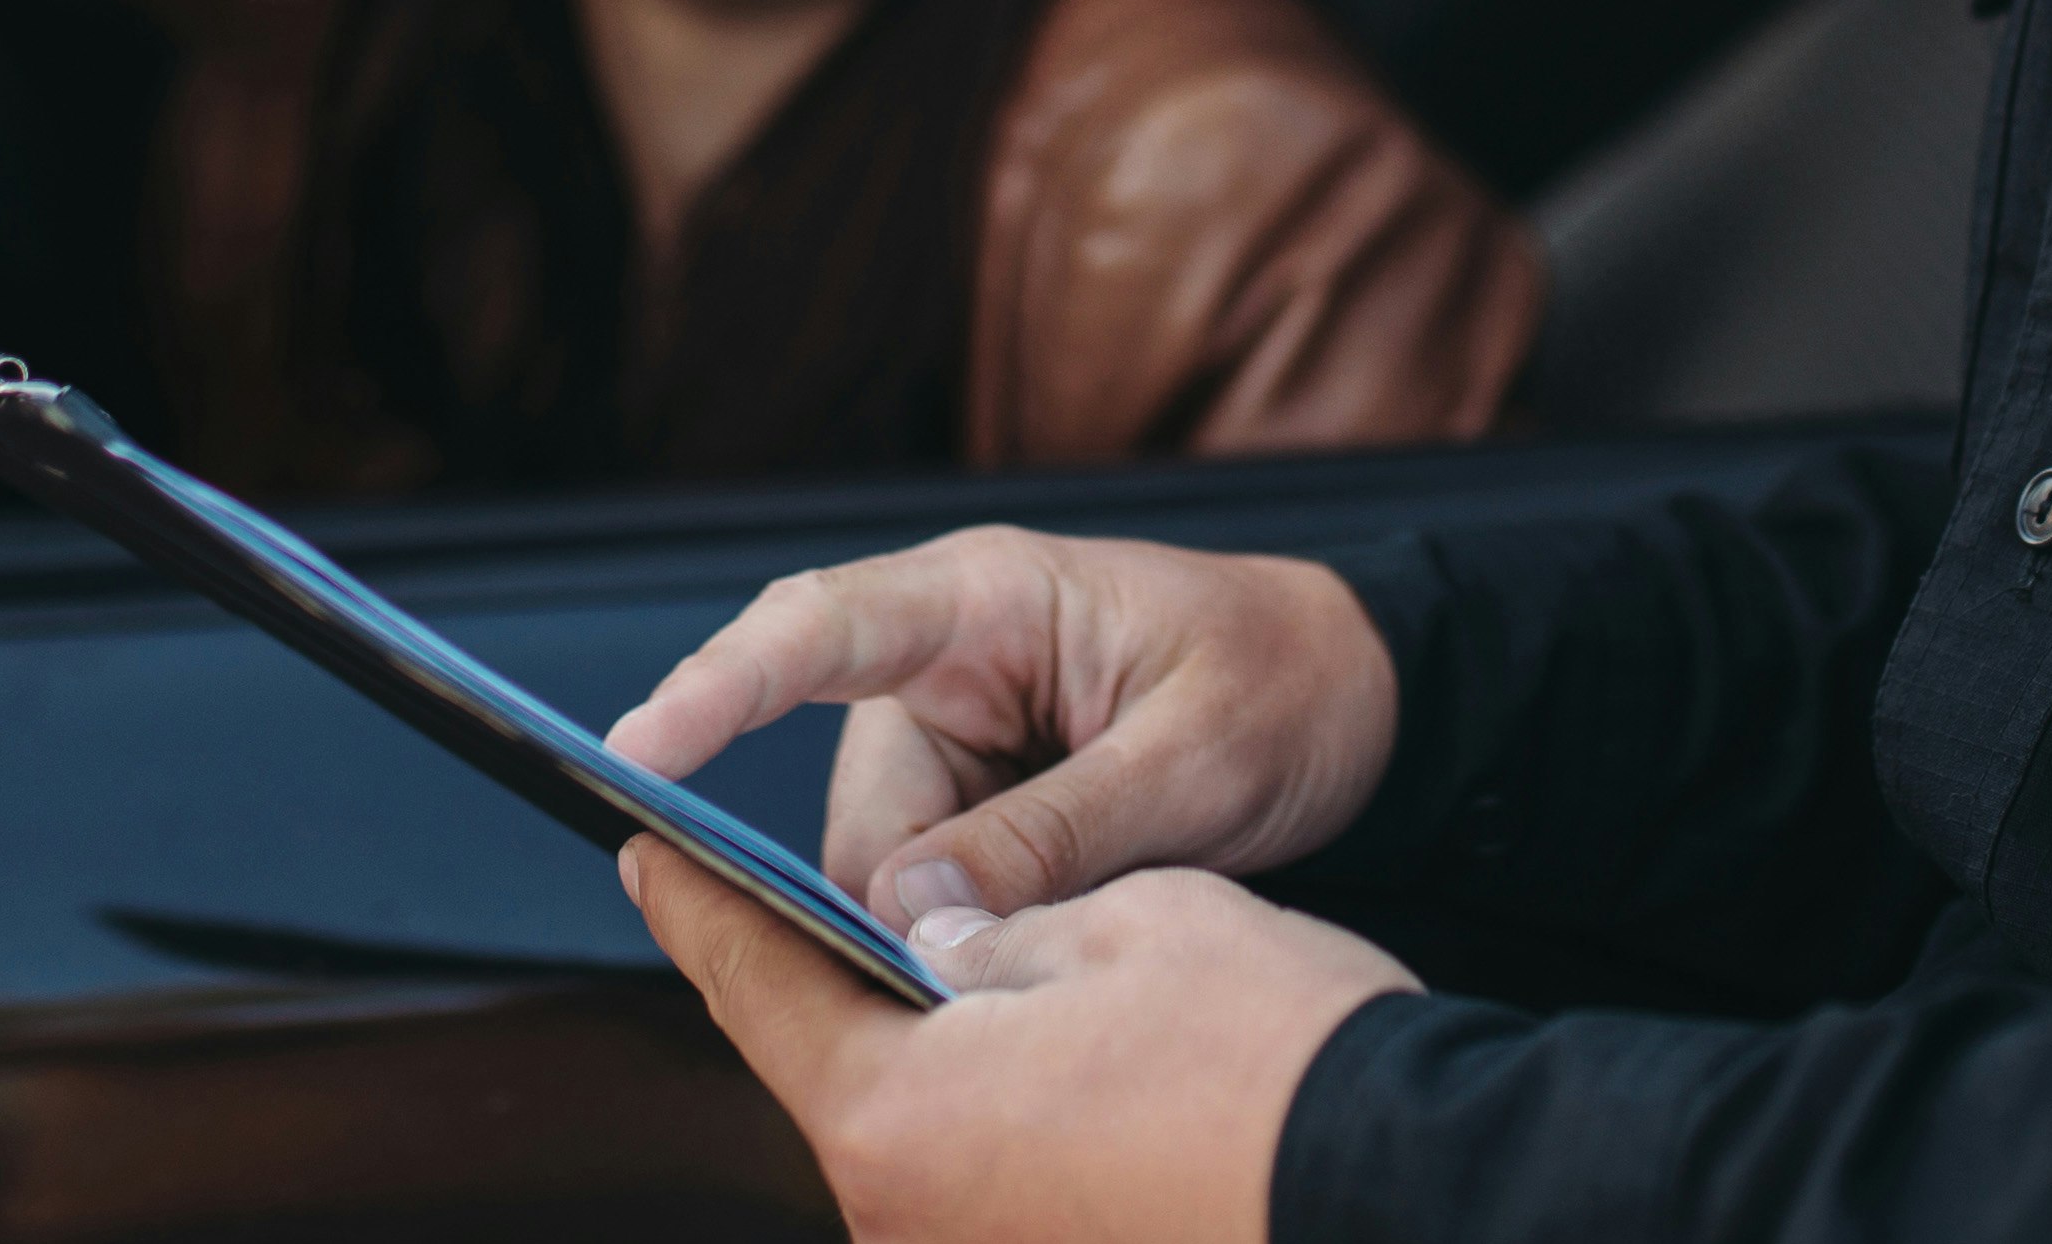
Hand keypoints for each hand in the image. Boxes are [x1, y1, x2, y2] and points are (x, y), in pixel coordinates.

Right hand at [605, 524, 1399, 921]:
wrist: (1366, 694)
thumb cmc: (1286, 685)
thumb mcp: (1193, 762)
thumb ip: (1054, 835)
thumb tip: (911, 914)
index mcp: (988, 596)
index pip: (819, 625)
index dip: (719, 687)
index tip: (636, 749)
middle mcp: (948, 658)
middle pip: (852, 811)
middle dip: (911, 899)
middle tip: (1028, 945)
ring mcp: (963, 731)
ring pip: (889, 872)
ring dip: (967, 921)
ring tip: (1106, 894)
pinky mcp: (985, 797)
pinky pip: (938, 888)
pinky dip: (990, 926)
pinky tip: (1077, 914)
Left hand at [622, 833, 1413, 1243]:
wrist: (1409, 1189)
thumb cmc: (1269, 1048)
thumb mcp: (1124, 918)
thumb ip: (991, 916)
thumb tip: (925, 924)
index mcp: (898, 1116)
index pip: (758, 984)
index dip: (698, 900)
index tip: (642, 845)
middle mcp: (910, 1213)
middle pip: (836, 1059)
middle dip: (837, 963)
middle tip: (834, 879)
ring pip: (918, 1114)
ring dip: (935, 1033)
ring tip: (975, 943)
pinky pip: (983, 1167)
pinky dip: (995, 1095)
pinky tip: (1049, 1038)